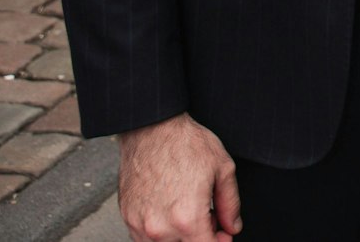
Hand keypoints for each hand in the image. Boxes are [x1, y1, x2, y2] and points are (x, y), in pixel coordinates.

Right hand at [116, 113, 240, 240]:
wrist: (151, 129)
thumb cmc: (185, 144)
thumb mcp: (223, 169)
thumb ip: (231, 204)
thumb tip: (232, 227)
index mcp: (187, 218)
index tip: (223, 234)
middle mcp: (160, 227)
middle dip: (202, 237)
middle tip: (211, 219)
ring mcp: (140, 224)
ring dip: (180, 237)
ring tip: (190, 213)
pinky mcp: (127, 217)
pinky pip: (144, 238)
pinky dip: (161, 232)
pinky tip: (171, 213)